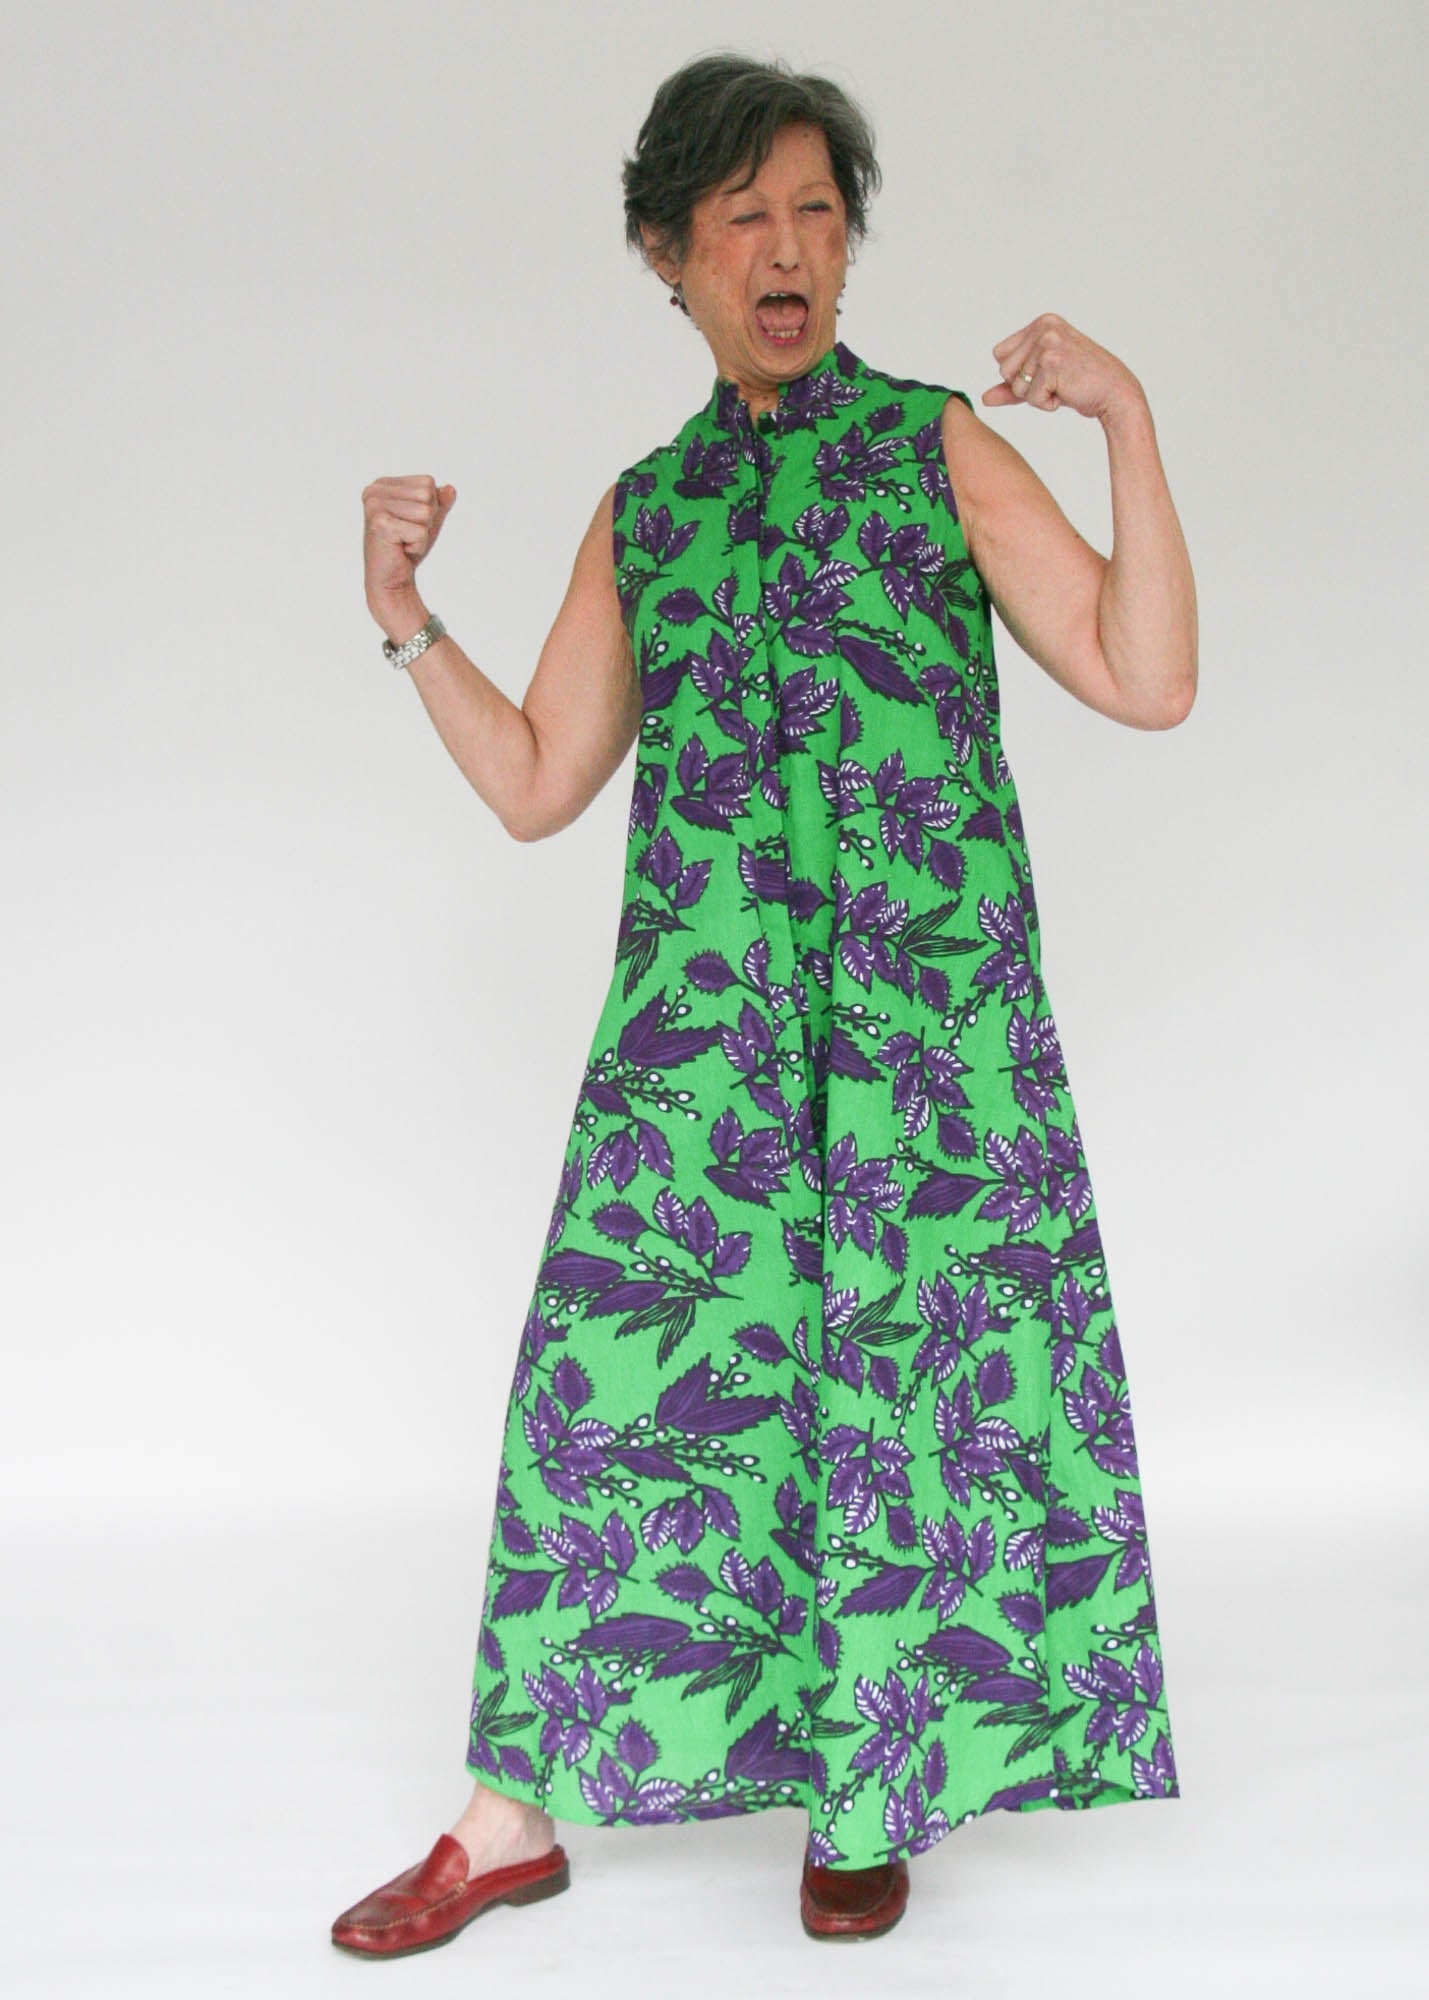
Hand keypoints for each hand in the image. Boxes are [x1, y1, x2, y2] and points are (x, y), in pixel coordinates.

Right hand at [362, 475, 456, 611]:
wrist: (392, 580)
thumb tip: (451, 489)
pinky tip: (402, 550)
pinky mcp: (380, 525)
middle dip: (427, 520)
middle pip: (427, 494)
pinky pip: (420, 532)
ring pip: (426, 513)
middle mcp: (375, 491)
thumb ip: (440, 503)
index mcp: (383, 484)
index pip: (427, 482)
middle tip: (407, 535)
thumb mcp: (428, 521)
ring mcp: (375, 506)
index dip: (430, 507)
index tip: (410, 523)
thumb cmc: (407, 549)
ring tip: (404, 541)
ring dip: (422, 533)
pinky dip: (418, 546)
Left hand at [983, 312, 1141, 421]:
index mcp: (1042, 323)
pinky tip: (1067, 394)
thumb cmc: (1081, 384)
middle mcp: (1045, 327)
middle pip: (1003, 369)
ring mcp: (1049, 343)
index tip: (1045, 374)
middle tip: (1055, 382)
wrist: (1114, 393)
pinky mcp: (1052, 362)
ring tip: (1062, 387)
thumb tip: (984, 399)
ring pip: (1015, 384)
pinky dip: (1046, 403)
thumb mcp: (1043, 380)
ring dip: (1036, 396)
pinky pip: (1029, 397)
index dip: (1017, 373)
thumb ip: (1012, 387)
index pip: (1000, 354)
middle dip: (1025, 386)